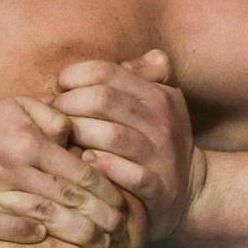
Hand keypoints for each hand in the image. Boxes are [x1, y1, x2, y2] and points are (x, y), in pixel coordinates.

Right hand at [0, 97, 124, 247]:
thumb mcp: (14, 106)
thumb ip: (50, 116)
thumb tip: (77, 133)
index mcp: (27, 139)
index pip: (79, 170)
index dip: (106, 192)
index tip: (124, 208)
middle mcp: (9, 163)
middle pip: (66, 196)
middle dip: (99, 217)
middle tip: (119, 233)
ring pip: (40, 214)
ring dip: (73, 231)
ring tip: (97, 244)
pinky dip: (22, 231)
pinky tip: (42, 237)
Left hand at [55, 49, 205, 239]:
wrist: (194, 188)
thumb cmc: (158, 137)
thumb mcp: (159, 99)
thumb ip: (141, 72)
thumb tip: (121, 59)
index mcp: (157, 95)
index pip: (105, 71)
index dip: (73, 76)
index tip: (59, 89)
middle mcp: (161, 122)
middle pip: (101, 99)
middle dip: (67, 104)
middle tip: (52, 114)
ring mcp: (161, 156)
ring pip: (111, 135)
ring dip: (78, 134)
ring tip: (62, 138)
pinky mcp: (159, 188)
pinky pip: (130, 175)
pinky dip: (104, 166)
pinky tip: (86, 161)